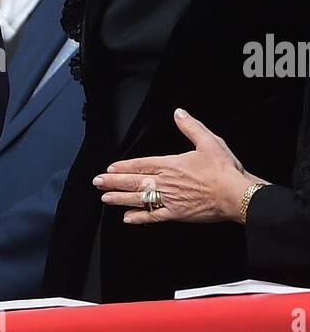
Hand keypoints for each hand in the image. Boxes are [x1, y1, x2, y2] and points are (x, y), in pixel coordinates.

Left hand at [92, 108, 267, 224]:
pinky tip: (127, 218)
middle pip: (134, 181)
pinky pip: (153, 217)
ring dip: (120, 198)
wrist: (235, 194)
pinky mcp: (177, 214)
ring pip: (139, 199)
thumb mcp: (209, 141)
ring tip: (105, 198)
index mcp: (171, 164)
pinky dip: (139, 218)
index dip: (124, 167)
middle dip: (113, 182)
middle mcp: (166, 182)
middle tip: (97, 182)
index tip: (110, 169)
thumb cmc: (224, 169)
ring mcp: (169, 200)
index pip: (141, 164)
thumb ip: (191, 127)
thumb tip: (179, 113)